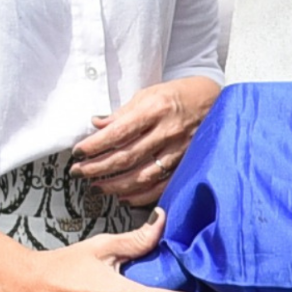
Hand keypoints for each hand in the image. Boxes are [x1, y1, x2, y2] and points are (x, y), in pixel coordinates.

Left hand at [71, 77, 218, 205]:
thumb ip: (123, 113)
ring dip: (115, 185)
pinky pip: (162, 185)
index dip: (95, 145)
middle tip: (78, 173)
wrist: (214, 99)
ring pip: (142, 175)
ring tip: (96, 187)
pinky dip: (141, 195)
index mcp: (155, 109)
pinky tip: (124, 197)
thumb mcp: (149, 94)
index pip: (119, 132)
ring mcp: (179, 150)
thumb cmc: (179, 94)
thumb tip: (97, 125)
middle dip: (98, 168)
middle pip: (127, 156)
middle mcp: (167, 131)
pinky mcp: (187, 163)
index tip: (78, 152)